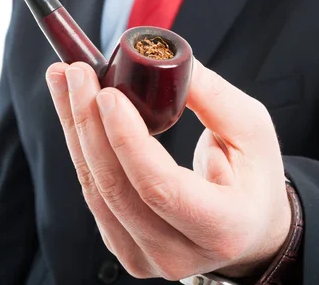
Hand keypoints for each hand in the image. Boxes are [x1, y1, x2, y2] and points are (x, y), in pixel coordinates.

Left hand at [45, 59, 291, 279]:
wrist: (247, 227)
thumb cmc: (253, 178)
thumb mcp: (251, 130)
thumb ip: (212, 96)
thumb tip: (162, 62)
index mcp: (223, 228)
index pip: (161, 187)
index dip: (128, 140)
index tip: (108, 94)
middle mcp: (179, 254)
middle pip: (116, 188)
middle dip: (88, 123)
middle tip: (76, 72)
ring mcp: (145, 257)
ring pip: (95, 189)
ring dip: (75, 129)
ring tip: (65, 81)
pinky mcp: (123, 246)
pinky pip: (93, 193)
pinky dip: (80, 147)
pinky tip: (75, 112)